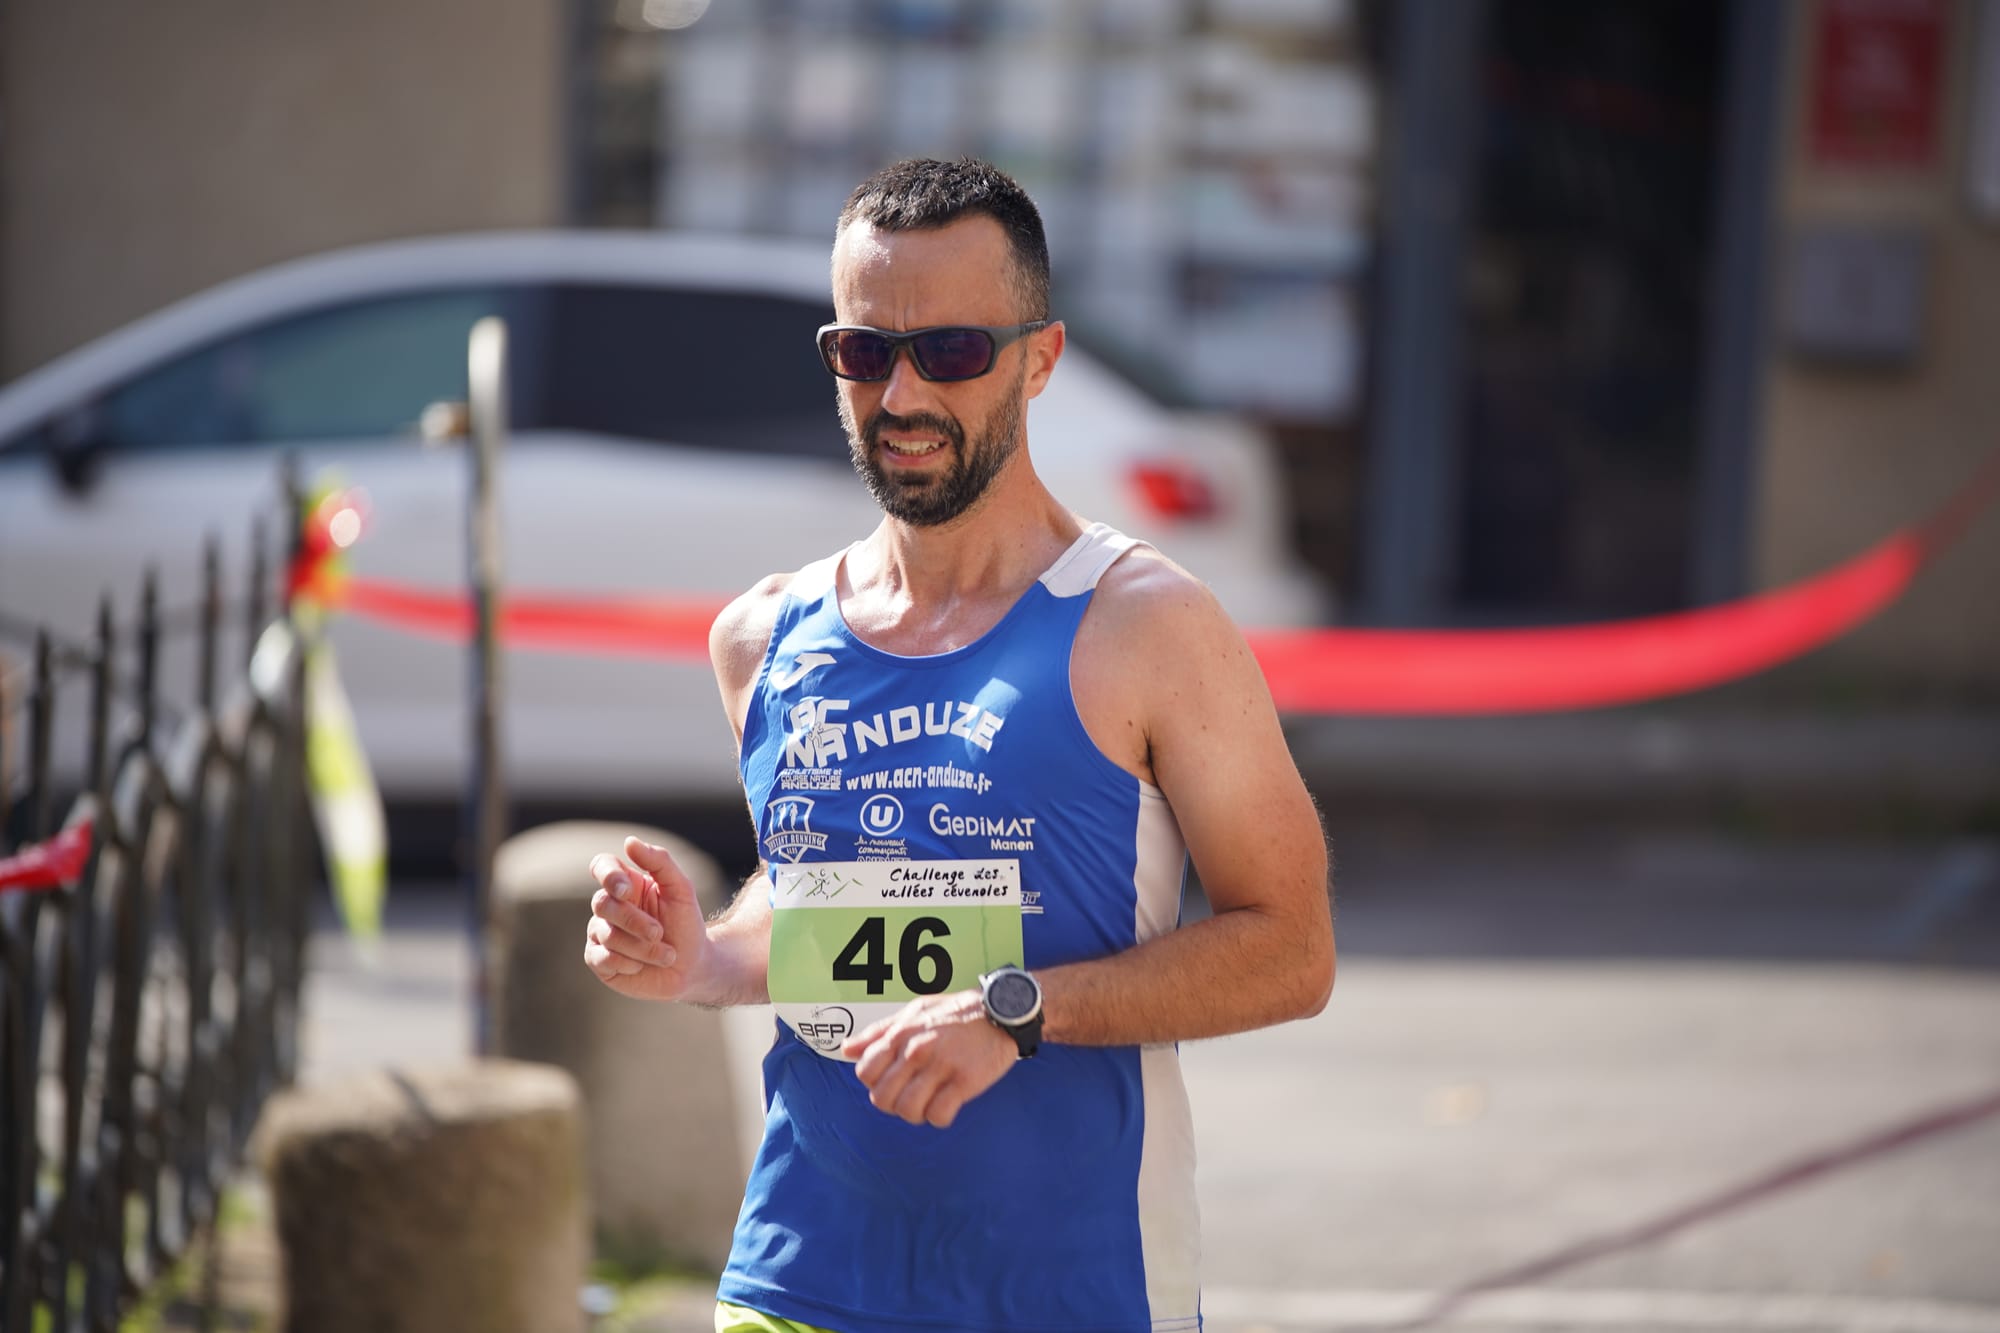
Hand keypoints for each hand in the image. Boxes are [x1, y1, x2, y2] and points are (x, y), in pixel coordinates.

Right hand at [583, 836, 712, 1003]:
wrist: (693, 966)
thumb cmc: (686, 924)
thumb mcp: (681, 889)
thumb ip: (659, 861)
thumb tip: (629, 841)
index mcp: (626, 884)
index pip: (602, 866)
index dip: (608, 875)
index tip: (627, 890)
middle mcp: (609, 906)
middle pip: (603, 904)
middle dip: (634, 921)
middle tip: (659, 933)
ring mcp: (600, 933)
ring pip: (607, 934)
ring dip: (641, 947)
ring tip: (666, 954)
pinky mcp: (599, 960)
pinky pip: (601, 958)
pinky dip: (627, 963)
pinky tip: (642, 966)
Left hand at [843, 990, 1017, 1127]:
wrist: (1000, 1011)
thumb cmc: (955, 1013)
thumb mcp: (913, 1013)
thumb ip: (879, 1032)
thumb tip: (847, 1050)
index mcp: (901, 1033)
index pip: (865, 1072)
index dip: (875, 1083)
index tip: (893, 1081)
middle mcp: (917, 1049)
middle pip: (882, 1098)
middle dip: (894, 1104)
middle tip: (911, 1096)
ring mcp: (941, 1066)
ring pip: (908, 1111)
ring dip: (917, 1114)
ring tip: (929, 1102)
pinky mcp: (965, 1081)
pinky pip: (939, 1115)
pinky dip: (940, 1117)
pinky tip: (948, 1105)